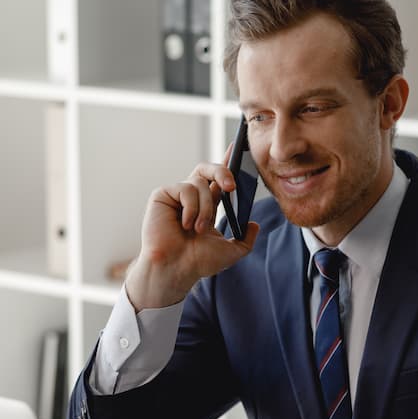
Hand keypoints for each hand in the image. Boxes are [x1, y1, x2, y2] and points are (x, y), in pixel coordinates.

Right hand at [125, 161, 259, 310]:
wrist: (176, 269)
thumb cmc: (197, 262)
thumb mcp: (231, 252)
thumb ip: (246, 240)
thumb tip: (254, 225)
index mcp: (207, 205)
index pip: (219, 179)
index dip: (228, 163)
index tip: (238, 149)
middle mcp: (192, 197)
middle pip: (208, 169)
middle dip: (223, 171)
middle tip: (231, 187)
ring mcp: (177, 195)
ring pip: (200, 183)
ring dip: (205, 208)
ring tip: (198, 229)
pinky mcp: (163, 195)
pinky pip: (185, 188)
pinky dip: (191, 208)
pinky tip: (184, 224)